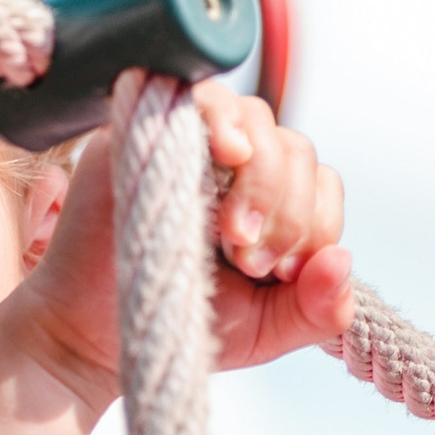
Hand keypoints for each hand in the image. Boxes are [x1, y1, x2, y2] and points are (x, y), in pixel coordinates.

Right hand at [0, 80, 355, 405]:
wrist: (91, 338)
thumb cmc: (179, 325)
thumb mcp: (266, 328)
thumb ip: (319, 309)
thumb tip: (344, 259)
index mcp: (265, 196)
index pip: (317, 178)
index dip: (314, 222)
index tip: (281, 274)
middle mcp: (230, 161)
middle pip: (291, 146)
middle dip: (287, 209)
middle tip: (250, 262)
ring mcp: (186, 139)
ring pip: (254, 117)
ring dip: (261, 176)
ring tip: (233, 236)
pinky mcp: (140, 128)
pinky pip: (195, 96)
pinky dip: (222, 118)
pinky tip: (230, 154)